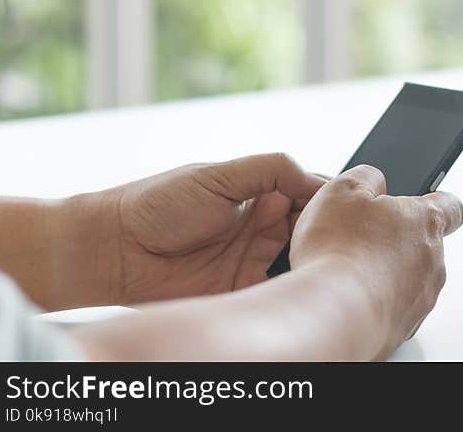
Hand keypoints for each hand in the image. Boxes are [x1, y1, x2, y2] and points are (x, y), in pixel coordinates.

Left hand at [98, 153, 325, 303]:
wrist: (113, 249)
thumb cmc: (158, 202)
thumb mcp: (219, 175)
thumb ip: (271, 169)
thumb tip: (318, 180)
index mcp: (260, 194)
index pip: (310, 193)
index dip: (331, 199)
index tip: (350, 207)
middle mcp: (262, 226)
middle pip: (313, 228)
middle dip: (330, 232)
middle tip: (346, 237)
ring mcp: (254, 260)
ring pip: (301, 261)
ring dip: (315, 261)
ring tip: (333, 261)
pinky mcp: (242, 291)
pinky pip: (277, 294)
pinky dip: (294, 292)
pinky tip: (308, 288)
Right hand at [289, 164, 462, 357]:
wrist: (331, 314)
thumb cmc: (338, 252)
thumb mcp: (342, 190)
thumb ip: (366, 177)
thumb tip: (375, 181)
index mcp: (425, 221)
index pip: (451, 206)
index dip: (437, 201)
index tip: (422, 202)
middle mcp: (432, 261)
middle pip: (422, 244)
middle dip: (394, 240)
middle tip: (359, 238)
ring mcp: (422, 297)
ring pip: (409, 278)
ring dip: (384, 272)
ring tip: (347, 270)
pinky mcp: (405, 326)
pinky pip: (394, 306)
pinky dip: (376, 300)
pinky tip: (349, 296)